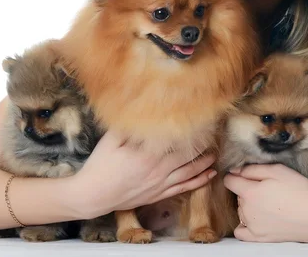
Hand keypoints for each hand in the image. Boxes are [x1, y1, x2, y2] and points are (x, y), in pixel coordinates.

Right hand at [68, 130, 215, 219]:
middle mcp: (158, 170)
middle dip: (202, 147)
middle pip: (188, 157)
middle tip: (213, 136)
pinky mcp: (158, 195)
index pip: (178, 142)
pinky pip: (184, 189)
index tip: (204, 124)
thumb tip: (140, 111)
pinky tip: (209, 176)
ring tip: (214, 155)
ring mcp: (160, 184)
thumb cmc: (100, 165)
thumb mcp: (111, 139)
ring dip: (204, 164)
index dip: (193, 133)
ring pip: (190, 173)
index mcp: (149, 155)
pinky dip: (198, 182)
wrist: (93, 195)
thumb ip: (128, 126)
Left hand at [224, 163, 307, 242]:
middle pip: (237, 195)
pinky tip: (255, 219)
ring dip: (248, 205)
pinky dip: (244, 225)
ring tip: (268, 203)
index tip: (246, 175)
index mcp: (250, 192)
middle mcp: (246, 210)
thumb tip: (235, 171)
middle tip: (267, 188)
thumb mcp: (278, 171)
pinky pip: (241, 232)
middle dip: (247, 190)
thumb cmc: (299, 191)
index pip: (229, 181)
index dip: (236, 175)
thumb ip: (253, 169)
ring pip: (240, 210)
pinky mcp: (259, 238)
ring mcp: (252, 226)